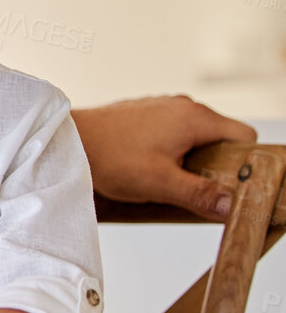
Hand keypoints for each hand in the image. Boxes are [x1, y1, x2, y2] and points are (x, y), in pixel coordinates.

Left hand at [73, 95, 256, 218]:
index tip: (231, 185)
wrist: (67, 141)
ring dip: (191, 160)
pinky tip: (152, 168)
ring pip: (196, 137)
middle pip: (221, 138)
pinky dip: (171, 151)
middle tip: (197, 188)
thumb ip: (200, 194)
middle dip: (216, 165)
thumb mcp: (159, 183)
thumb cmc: (109, 158)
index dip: (245, 163)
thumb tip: (233, 206)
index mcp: (195, 118)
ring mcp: (163, 108)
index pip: (244, 137)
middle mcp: (183, 106)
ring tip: (170, 180)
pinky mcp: (146, 114)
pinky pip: (174, 133)